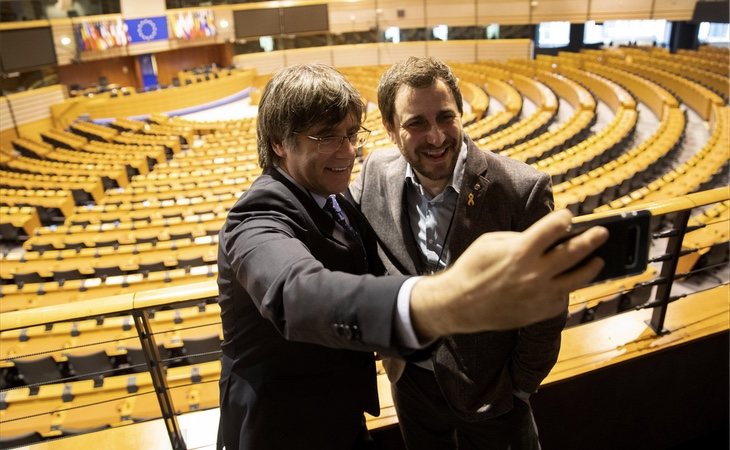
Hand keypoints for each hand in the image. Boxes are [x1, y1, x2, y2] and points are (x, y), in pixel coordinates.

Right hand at [410, 209, 607, 337]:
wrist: (459, 303)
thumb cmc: (473, 267)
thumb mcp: (492, 242)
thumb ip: (520, 238)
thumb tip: (544, 238)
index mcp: (521, 250)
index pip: (554, 228)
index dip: (564, 219)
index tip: (568, 216)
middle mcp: (535, 273)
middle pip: (574, 252)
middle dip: (592, 239)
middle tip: (603, 232)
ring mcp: (540, 294)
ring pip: (577, 279)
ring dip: (591, 267)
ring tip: (598, 260)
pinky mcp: (539, 312)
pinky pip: (561, 298)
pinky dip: (566, 288)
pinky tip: (568, 281)